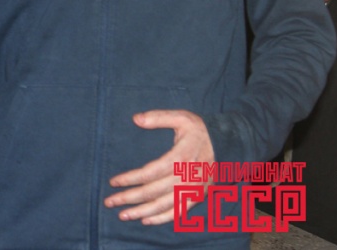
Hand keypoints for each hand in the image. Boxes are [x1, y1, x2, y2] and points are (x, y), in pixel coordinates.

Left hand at [103, 110, 214, 224]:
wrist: (226, 144)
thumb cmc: (200, 130)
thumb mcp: (181, 118)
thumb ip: (158, 117)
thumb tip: (136, 118)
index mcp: (180, 157)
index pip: (150, 172)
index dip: (130, 179)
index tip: (113, 182)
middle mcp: (186, 177)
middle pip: (153, 192)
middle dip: (129, 198)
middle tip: (110, 202)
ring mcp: (192, 189)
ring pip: (163, 205)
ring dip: (141, 212)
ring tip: (123, 215)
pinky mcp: (197, 196)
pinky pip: (178, 212)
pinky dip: (162, 218)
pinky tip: (146, 220)